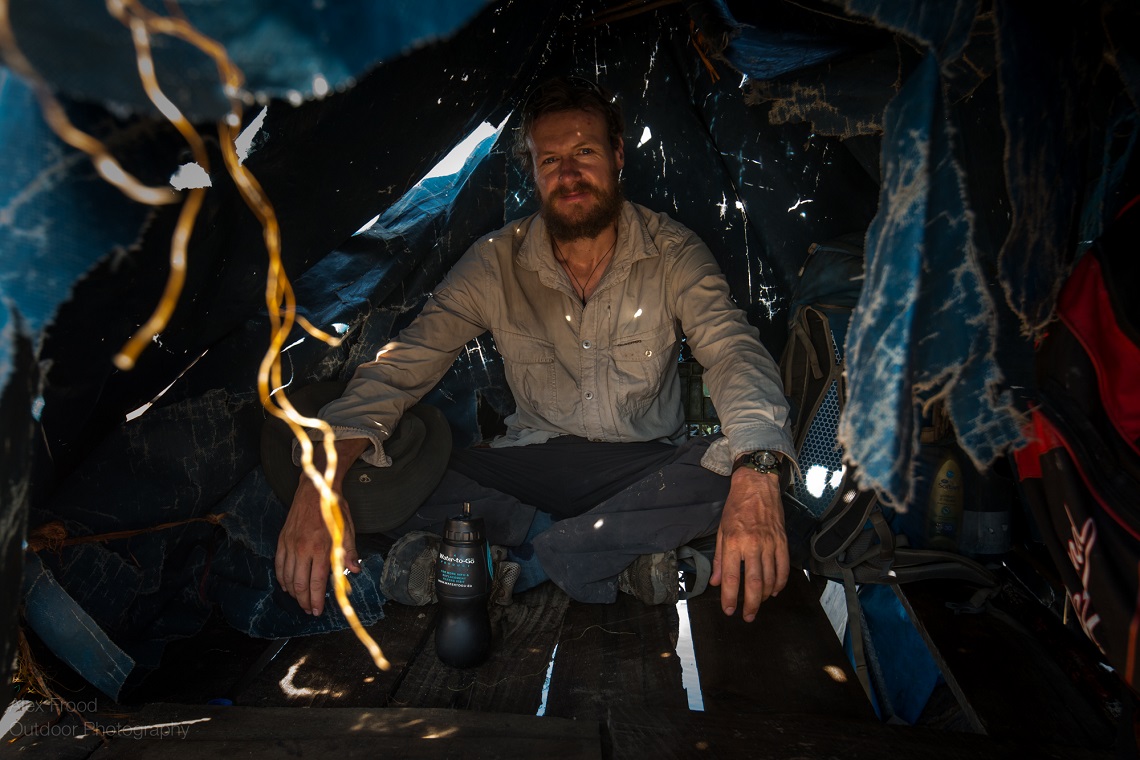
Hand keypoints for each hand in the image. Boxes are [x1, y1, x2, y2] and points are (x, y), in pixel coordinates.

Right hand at [274, 438, 369, 615]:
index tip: (318, 611)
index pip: (316, 582)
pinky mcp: (282, 540)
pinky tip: (286, 586)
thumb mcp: (347, 530)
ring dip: (293, 593)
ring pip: (287, 577)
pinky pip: (278, 565)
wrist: (314, 490)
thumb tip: (354, 570)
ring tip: (300, 601)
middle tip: (309, 610)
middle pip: (300, 584)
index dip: (316, 600)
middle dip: (304, 601)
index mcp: (321, 548)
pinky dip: (281, 579)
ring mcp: (290, 545)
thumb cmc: (332, 510)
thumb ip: (349, 552)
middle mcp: (303, 549)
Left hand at [709, 467, 788, 621]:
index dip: (730, 597)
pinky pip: (783, 568)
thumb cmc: (736, 507)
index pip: (731, 577)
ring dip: (765, 596)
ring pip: (770, 579)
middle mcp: (752, 545)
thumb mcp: (721, 531)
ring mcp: (770, 544)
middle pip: (754, 584)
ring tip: (759, 603)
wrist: (757, 485)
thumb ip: (719, 558)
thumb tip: (716, 581)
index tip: (729, 610)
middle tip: (748, 616)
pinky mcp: (782, 541)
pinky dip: (780, 583)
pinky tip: (774, 590)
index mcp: (733, 543)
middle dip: (751, 604)